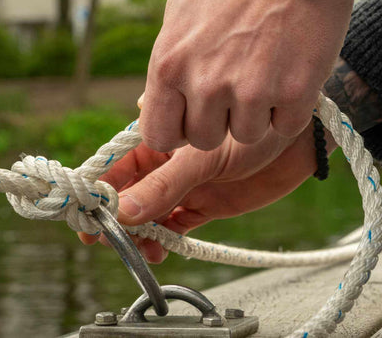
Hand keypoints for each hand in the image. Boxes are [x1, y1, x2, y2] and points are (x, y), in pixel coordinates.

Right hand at [79, 122, 336, 262]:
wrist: (297, 143)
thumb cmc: (252, 134)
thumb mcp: (203, 158)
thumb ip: (165, 184)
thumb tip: (122, 211)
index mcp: (162, 137)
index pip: (116, 164)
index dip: (97, 189)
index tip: (83, 213)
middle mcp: (168, 161)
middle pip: (129, 192)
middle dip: (114, 217)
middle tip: (103, 238)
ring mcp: (185, 184)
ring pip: (150, 213)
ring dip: (139, 232)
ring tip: (140, 247)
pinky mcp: (205, 204)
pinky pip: (175, 224)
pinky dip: (163, 238)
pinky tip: (160, 247)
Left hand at [138, 0, 369, 152]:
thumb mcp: (182, 6)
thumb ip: (168, 61)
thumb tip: (151, 103)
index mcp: (170, 62)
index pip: (159, 135)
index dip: (177, 131)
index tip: (193, 118)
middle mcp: (206, 82)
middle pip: (205, 140)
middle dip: (220, 119)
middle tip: (238, 85)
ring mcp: (252, 90)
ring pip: (248, 135)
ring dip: (258, 112)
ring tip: (267, 70)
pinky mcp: (296, 92)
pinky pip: (285, 126)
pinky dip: (290, 107)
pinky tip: (292, 72)